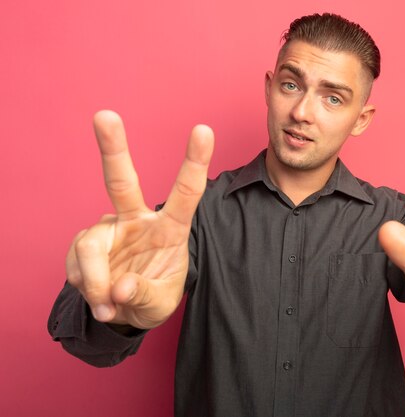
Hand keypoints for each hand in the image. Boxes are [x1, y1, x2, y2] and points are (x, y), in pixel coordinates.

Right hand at [66, 111, 213, 328]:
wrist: (125, 312)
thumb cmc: (153, 297)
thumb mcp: (159, 304)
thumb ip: (144, 295)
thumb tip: (120, 287)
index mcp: (170, 228)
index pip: (186, 193)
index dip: (194, 162)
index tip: (204, 130)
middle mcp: (137, 220)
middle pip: (121, 181)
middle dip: (112, 148)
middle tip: (104, 115)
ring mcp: (108, 230)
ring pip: (91, 246)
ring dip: (95, 280)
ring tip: (108, 305)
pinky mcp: (84, 243)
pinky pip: (76, 265)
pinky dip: (86, 287)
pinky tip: (99, 298)